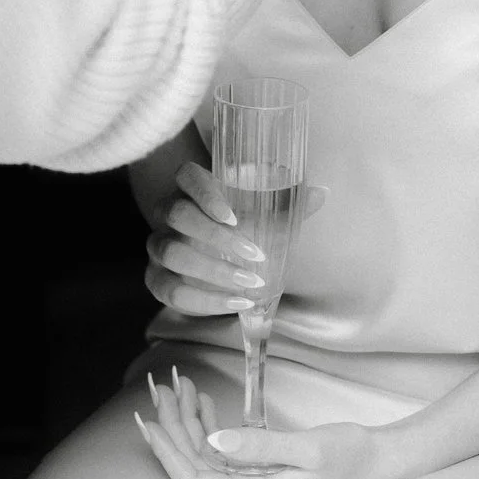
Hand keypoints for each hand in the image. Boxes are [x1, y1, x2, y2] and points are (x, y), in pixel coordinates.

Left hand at [134, 367, 401, 478]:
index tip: (148, 421)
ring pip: (205, 455)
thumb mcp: (308, 448)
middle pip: (194, 465)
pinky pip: (221, 451)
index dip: (166, 453)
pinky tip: (201, 401)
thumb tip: (215, 442)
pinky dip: (207, 424)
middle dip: (173, 426)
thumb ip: (260, 447)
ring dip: (188, 421)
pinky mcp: (258, 473)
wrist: (377, 462)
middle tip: (159, 387)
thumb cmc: (349, 455)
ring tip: (176, 385)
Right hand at [144, 163, 326, 316]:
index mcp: (191, 188)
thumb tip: (322, 193)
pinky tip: (236, 303)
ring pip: (171, 253)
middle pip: (177, 214)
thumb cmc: (239, 228)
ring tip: (250, 284)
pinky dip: (204, 301)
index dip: (204, 192)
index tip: (233, 214)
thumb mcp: (261, 216)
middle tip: (255, 255)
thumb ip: (287, 205)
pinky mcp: (156, 278)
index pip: (186, 175)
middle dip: (216, 237)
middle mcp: (167, 212)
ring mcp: (158, 246)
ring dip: (213, 271)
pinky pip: (170, 290)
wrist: (211, 258)